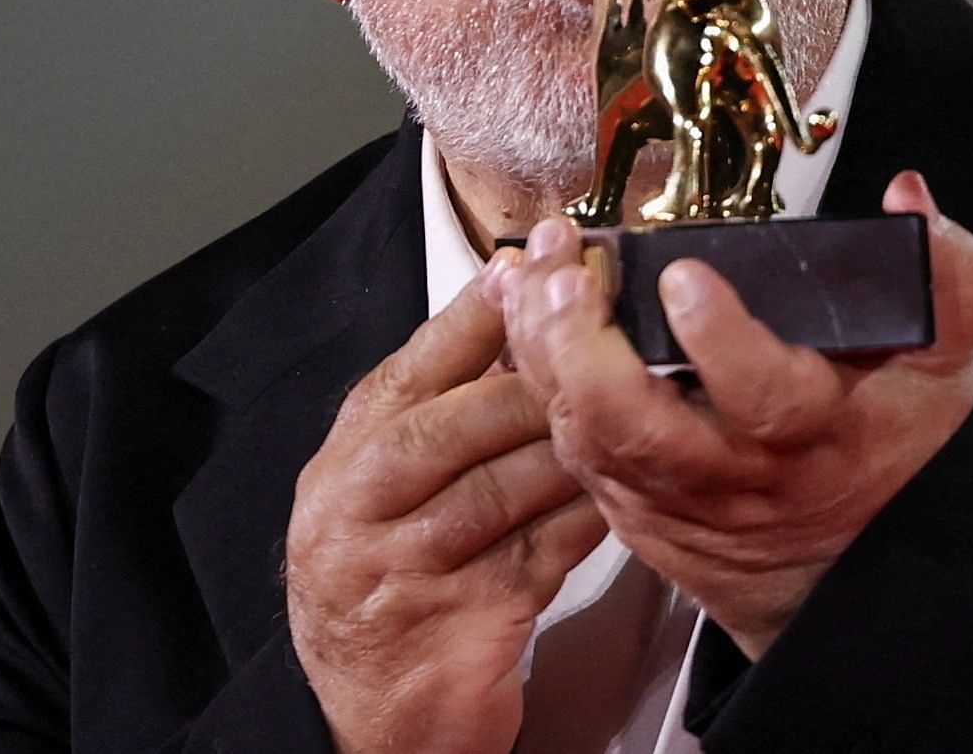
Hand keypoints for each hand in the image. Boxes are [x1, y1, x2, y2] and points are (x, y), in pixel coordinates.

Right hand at [286, 253, 611, 753]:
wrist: (369, 721)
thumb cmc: (389, 592)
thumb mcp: (386, 498)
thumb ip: (436, 420)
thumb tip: (512, 318)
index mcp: (343, 465)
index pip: (411, 371)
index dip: (473, 315)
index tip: (526, 264)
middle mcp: (357, 511)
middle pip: (460, 421)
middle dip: (538, 373)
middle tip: (601, 330)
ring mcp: (402, 572)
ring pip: (503, 485)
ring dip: (572, 444)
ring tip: (629, 402)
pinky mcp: (457, 626)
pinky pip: (539, 555)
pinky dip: (586, 518)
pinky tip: (625, 494)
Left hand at [498, 170, 972, 658]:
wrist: (845, 573)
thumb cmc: (883, 448)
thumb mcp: (938, 370)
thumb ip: (944, 282)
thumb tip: (908, 194)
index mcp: (815, 433)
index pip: (763, 396)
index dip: (720, 339)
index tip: (683, 275)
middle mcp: (731, 472)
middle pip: (641, 430)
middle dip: (588, 353)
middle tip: (568, 277)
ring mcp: (668, 495)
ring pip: (587, 437)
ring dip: (546, 354)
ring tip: (533, 270)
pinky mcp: (627, 504)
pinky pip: (566, 444)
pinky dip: (534, 372)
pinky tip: (520, 303)